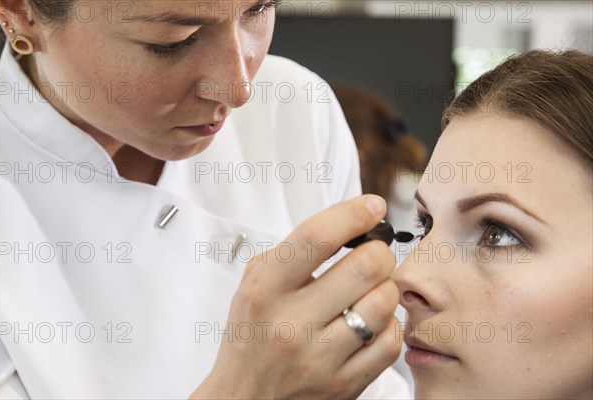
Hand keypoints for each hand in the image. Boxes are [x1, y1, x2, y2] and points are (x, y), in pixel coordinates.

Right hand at [191, 195, 401, 398]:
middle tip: (373, 255)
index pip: (316, 238)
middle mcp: (292, 324)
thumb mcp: (255, 283)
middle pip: (364, 266)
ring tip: (370, 291)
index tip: (372, 206)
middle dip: (379, 251)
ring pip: (384, 302)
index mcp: (265, 290)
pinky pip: (391, 341)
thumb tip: (349, 222)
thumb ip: (293, 252)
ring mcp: (320, 358)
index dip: (352, 214)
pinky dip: (388, 324)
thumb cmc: (253, 333)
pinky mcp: (345, 385)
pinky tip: (371, 322)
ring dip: (385, 288)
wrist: (245, 397)